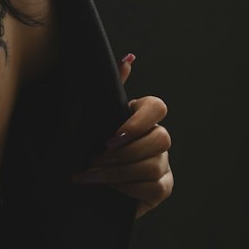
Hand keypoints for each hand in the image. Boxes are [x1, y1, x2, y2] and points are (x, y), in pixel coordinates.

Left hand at [72, 54, 172, 217]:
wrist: (85, 178)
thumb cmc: (89, 142)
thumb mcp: (94, 116)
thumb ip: (110, 87)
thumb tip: (128, 58)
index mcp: (143, 116)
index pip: (158, 107)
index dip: (138, 122)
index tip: (111, 137)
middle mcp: (158, 137)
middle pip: (162, 139)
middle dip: (126, 153)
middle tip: (96, 159)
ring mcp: (163, 163)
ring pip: (155, 165)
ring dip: (121, 173)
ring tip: (93, 176)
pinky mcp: (162, 187)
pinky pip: (156, 187)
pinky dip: (131, 189)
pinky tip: (110, 190)